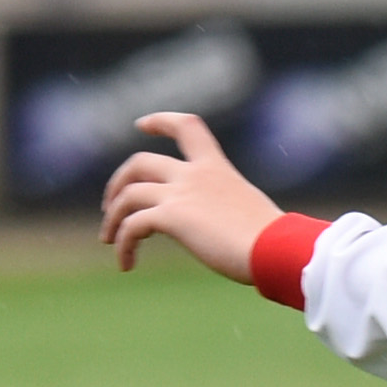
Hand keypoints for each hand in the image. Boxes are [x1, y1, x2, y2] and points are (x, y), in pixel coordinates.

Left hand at [99, 112, 278, 279]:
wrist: (276, 250)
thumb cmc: (275, 241)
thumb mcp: (249, 212)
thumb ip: (229, 211)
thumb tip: (232, 234)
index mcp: (217, 169)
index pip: (187, 127)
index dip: (161, 122)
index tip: (142, 124)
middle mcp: (195, 175)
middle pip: (139, 162)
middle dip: (118, 183)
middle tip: (111, 206)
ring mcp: (181, 194)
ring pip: (127, 195)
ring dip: (112, 218)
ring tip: (110, 241)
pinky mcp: (172, 218)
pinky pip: (132, 227)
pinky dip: (123, 245)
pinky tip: (126, 265)